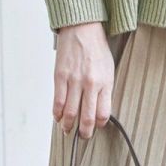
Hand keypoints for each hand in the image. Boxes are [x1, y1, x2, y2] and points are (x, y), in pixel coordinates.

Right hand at [53, 22, 114, 138]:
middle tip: (81, 137)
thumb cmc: (96, 49)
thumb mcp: (108, 69)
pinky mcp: (60, 77)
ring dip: (67, 126)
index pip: (103, 113)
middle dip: (84, 133)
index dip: (98, 125)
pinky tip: (58, 117)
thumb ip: (104, 90)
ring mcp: (74, 80)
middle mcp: (90, 83)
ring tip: (67, 130)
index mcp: (105, 82)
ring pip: (70, 113)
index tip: (95, 127)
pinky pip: (57, 102)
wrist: (82, 29)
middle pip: (86, 117)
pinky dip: (57, 113)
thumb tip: (98, 111)